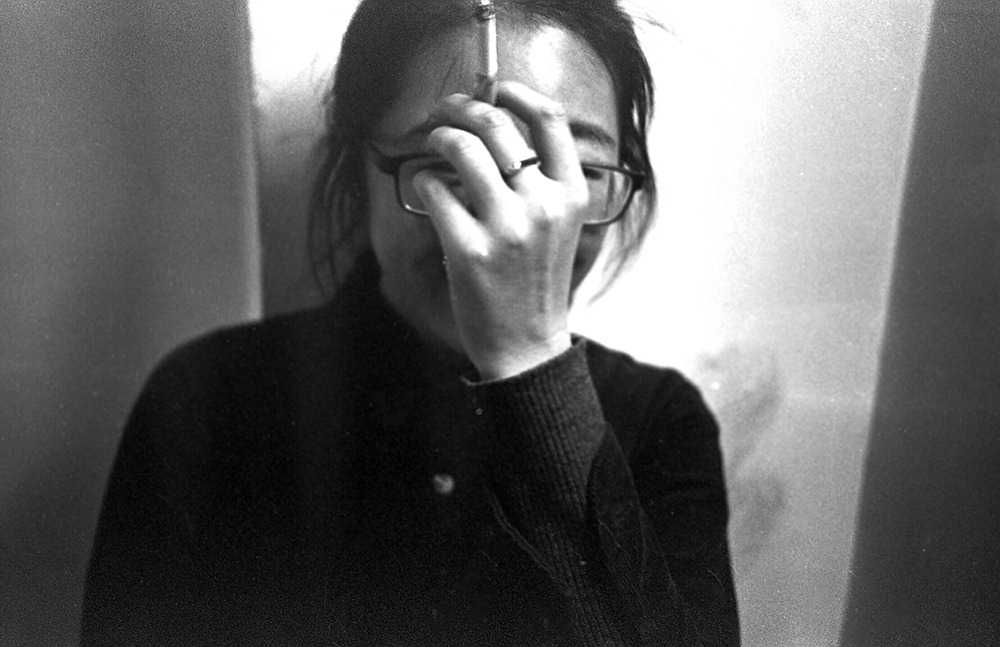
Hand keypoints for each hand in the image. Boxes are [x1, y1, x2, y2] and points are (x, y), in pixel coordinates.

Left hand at [412, 82, 589, 379]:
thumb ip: (540, 181)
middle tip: (443, 112)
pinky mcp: (468, 249)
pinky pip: (433, 189)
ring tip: (432, 143)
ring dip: (437, 136)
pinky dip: (424, 181)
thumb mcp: (558, 228)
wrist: (526, 345)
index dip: (516, 93)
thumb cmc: (535, 282)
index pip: (550, 120)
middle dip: (460, 107)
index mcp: (572, 195)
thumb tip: (494, 125)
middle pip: (497, 124)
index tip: (494, 90)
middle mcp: (543, 206)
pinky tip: (429, 191)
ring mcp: (506, 228)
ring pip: (460, 148)